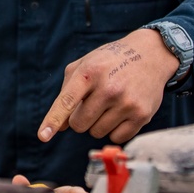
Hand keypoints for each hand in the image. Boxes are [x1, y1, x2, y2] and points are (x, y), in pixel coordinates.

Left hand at [37, 28, 176, 144]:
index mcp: (89, 72)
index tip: (43, 136)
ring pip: (97, 133)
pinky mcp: (142, 115)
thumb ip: (67, 93)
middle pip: (79, 125)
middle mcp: (108, 88)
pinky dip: (115, 129)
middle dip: (81, 118)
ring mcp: (126, 102)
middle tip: (93, 102)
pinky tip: (123, 110)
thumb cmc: (109, 61)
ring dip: (98, 123)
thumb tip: (60, 127)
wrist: (150, 54)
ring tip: (110, 103)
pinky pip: (116, 138)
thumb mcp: (84, 65)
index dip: (53, 120)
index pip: (66, 101)